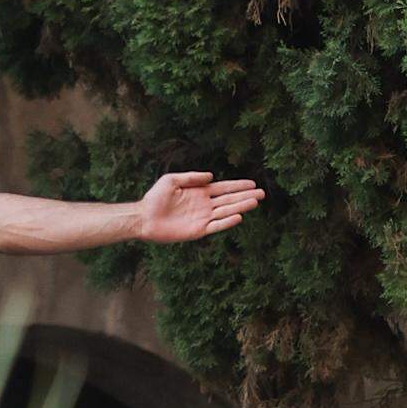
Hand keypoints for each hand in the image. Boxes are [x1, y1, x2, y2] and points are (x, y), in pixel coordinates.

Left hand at [132, 171, 262, 246]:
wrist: (144, 217)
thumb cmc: (155, 198)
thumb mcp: (172, 180)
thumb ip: (191, 177)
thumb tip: (211, 176)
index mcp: (199, 193)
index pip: (223, 188)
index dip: (238, 186)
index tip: (252, 183)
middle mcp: (204, 205)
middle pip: (229, 200)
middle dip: (245, 196)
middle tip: (262, 193)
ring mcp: (202, 218)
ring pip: (226, 211)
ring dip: (241, 207)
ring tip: (255, 202)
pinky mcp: (198, 230)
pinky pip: (216, 226)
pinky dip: (227, 222)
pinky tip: (239, 216)